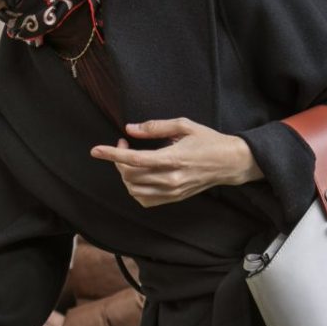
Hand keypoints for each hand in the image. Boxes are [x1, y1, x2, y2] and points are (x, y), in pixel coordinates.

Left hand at [90, 119, 262, 207]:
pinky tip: (139, 176)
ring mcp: (172, 192)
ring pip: (134, 190)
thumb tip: (130, 128)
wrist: (230, 163)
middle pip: (130, 176)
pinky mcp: (174, 198)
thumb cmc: (208, 141)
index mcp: (173, 158)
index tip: (96, 150)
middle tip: (123, 145)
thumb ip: (155, 127)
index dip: (112, 155)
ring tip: (130, 160)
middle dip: (119, 161)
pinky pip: (145, 200)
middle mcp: (170, 179)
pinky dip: (135, 190)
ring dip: (125, 175)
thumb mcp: (184, 125)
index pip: (134, 160)